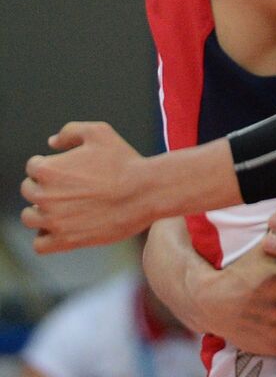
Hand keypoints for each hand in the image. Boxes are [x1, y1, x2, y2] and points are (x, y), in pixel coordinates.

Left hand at [20, 122, 154, 252]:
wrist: (146, 192)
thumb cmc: (125, 162)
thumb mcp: (100, 132)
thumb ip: (70, 131)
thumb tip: (52, 142)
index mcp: (48, 169)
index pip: (33, 167)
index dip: (49, 165)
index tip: (66, 170)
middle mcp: (45, 196)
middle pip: (29, 191)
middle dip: (45, 187)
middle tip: (68, 188)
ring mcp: (54, 220)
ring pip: (29, 217)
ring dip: (41, 212)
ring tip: (62, 208)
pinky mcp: (66, 240)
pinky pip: (40, 245)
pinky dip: (45, 237)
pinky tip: (60, 228)